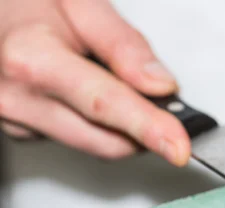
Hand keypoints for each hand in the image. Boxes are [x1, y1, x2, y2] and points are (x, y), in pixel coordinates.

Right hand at [0, 0, 189, 165]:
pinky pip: (77, 139)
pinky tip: (84, 88)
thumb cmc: (23, 0)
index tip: (178, 147)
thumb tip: (160, 84)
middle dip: (144, 127)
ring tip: (107, 77)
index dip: (150, 128)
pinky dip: (96, 123)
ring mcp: (18, 121)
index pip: (107, 106)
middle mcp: (20, 99)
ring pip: (96, 145)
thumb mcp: (77, 2)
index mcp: (33, 60)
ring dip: (120, 125)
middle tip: (157, 95)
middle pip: (109, 142)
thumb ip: (122, 44)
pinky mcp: (20, 132)